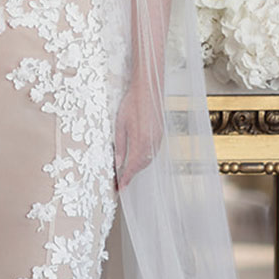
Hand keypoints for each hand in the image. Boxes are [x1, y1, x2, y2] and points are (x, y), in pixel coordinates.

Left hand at [113, 75, 165, 192]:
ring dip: (138, 168)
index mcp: (140, 143)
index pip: (131, 167)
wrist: (148, 89)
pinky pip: (152, 153)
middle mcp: (151, 144)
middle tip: (120, 182)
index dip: (125, 180)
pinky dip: (144, 159)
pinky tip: (138, 159)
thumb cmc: (132, 104)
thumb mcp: (120, 124)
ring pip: (147, 160)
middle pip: (140, 166)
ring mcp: (157, 140)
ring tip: (127, 173)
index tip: (120, 189)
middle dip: (131, 176)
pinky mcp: (160, 135)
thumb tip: (117, 162)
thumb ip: (120, 146)